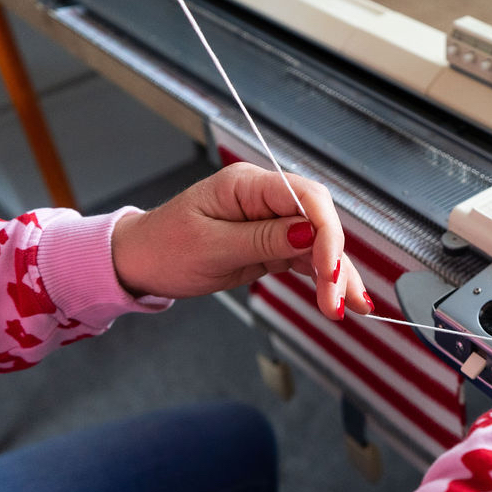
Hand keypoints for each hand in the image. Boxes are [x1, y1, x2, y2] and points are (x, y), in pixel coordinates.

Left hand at [112, 162, 370, 320]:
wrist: (139, 262)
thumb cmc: (164, 249)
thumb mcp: (212, 247)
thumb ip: (263, 239)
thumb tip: (308, 234)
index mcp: (246, 185)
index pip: (305, 197)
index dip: (326, 232)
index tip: (329, 269)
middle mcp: (264, 198)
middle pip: (318, 221)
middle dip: (334, 261)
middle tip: (337, 300)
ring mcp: (269, 220)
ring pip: (317, 243)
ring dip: (335, 274)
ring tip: (353, 306)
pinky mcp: (271, 243)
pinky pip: (305, 258)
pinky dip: (323, 278)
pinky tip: (342, 296)